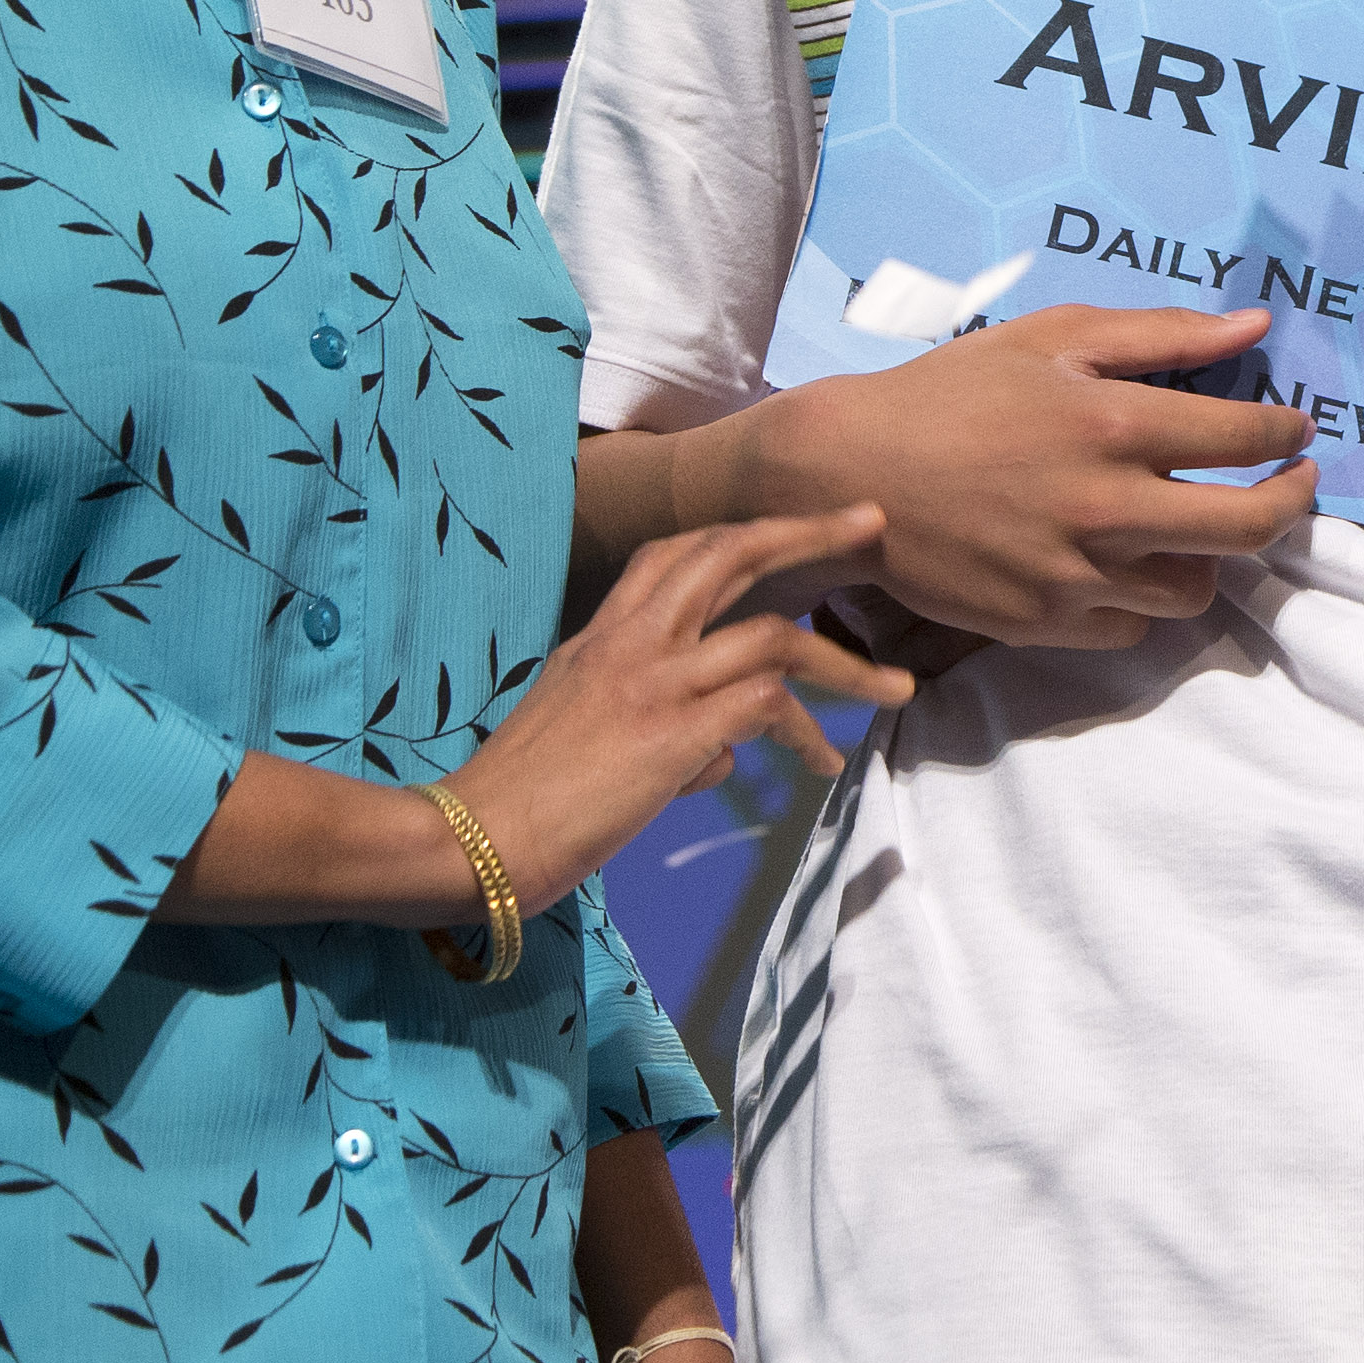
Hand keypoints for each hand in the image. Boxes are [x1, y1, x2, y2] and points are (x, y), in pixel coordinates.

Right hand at [450, 506, 913, 913]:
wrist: (467, 843)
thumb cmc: (520, 803)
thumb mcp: (585, 741)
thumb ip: (657, 729)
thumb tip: (722, 755)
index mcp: (600, 637)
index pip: (674, 553)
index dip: (740, 533)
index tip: (791, 528)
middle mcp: (628, 643)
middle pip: (730, 552)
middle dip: (808, 530)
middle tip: (870, 520)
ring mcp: (651, 684)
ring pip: (773, 632)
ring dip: (846, 661)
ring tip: (896, 685)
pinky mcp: (670, 735)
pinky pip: (766, 707)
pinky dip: (807, 731)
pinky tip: (822, 764)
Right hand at [764, 305, 1320, 648]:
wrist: (850, 474)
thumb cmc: (952, 393)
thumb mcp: (1052, 339)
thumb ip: (1162, 334)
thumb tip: (1255, 326)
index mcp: (1113, 425)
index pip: (1246, 438)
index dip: (1288, 433)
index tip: (1295, 431)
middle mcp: (1107, 508)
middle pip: (1250, 527)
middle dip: (1291, 503)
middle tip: (1295, 485)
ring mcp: (1077, 575)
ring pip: (1197, 587)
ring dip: (1211, 554)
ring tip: (1193, 524)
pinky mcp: (1046, 624)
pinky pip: (1133, 624)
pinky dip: (1141, 593)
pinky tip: (1121, 557)